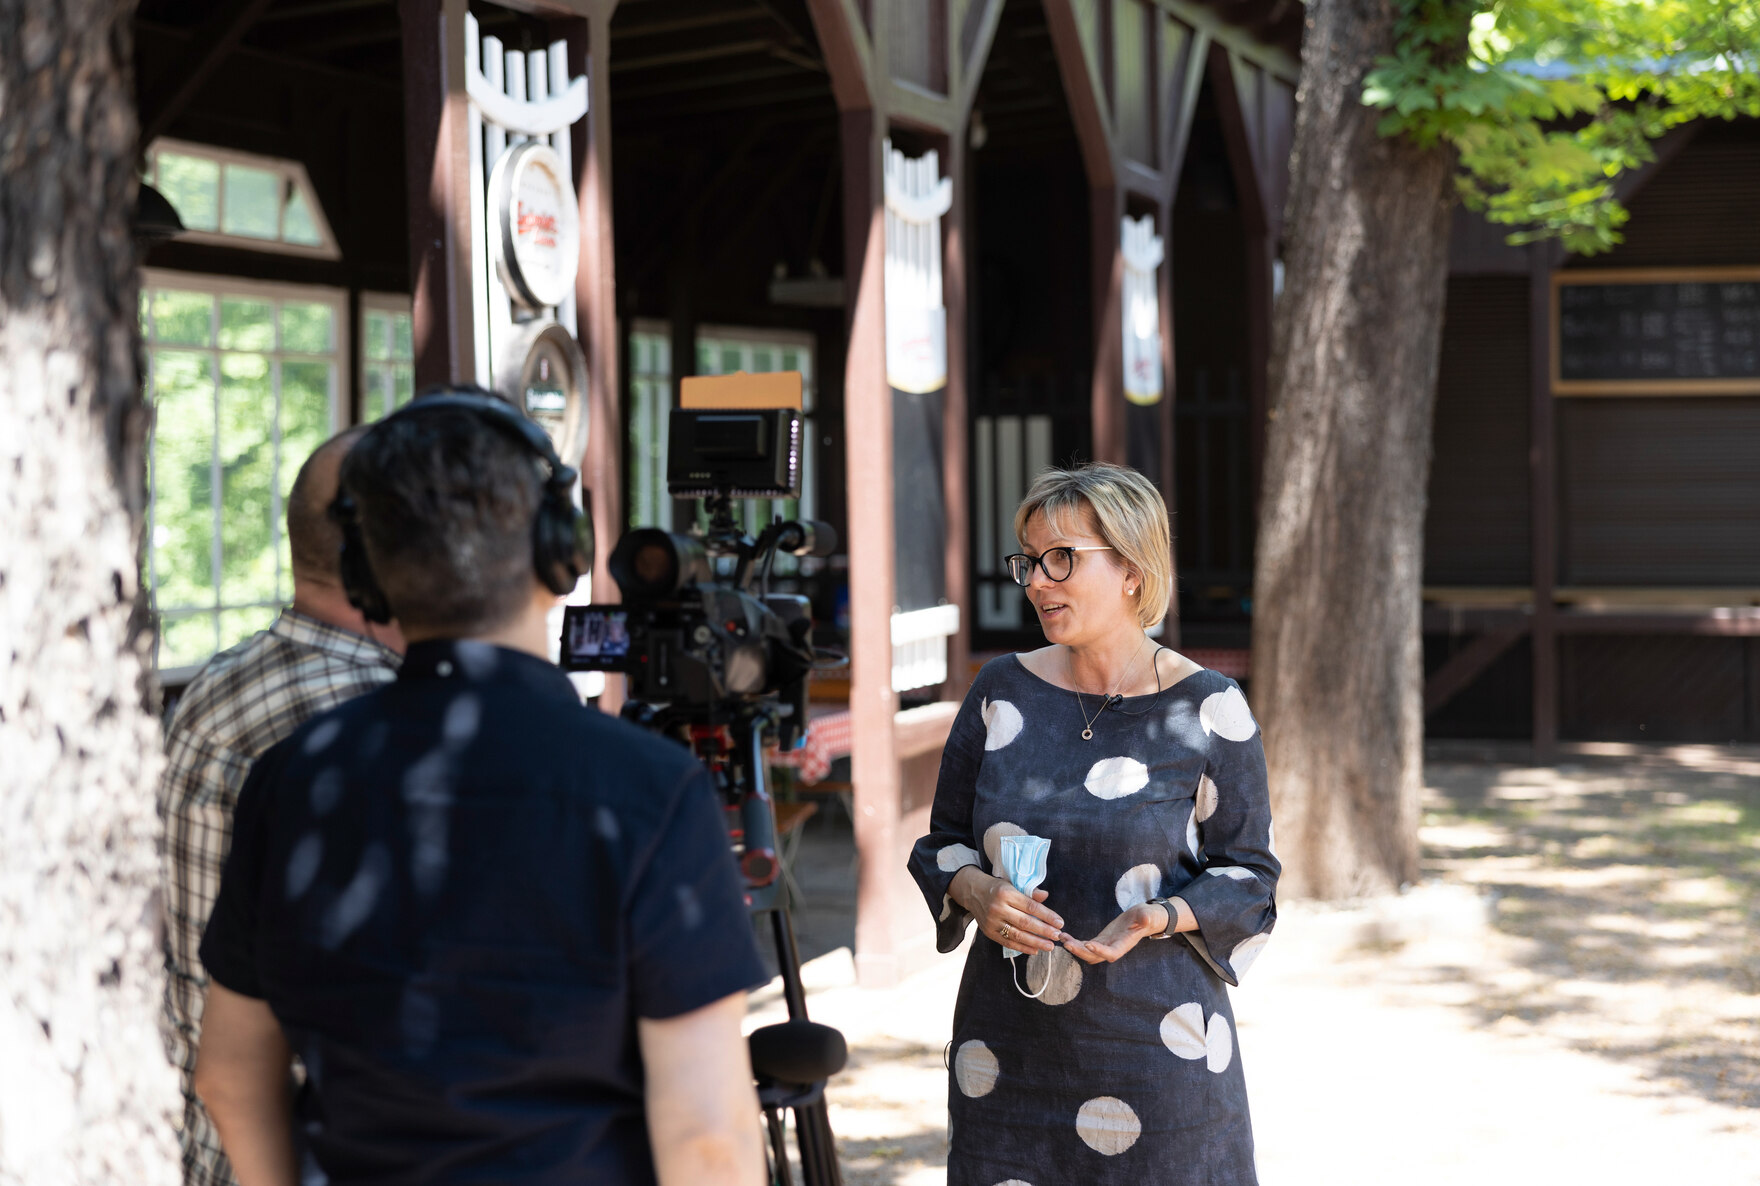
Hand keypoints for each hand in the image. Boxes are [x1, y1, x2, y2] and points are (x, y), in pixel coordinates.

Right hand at [949, 866, 1063, 954]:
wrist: (973, 892)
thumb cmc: (998, 888)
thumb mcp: (1012, 884)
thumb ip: (1029, 892)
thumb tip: (1045, 895)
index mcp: (1006, 893)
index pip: (1030, 906)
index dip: (1047, 916)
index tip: (1059, 923)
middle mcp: (998, 908)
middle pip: (1025, 922)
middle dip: (1044, 930)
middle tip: (1058, 936)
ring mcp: (992, 922)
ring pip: (1017, 935)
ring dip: (1036, 942)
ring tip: (1049, 946)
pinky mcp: (989, 932)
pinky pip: (1008, 943)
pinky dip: (1023, 948)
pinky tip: (1035, 950)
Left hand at [1062, 903, 1169, 963]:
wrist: (1144, 919)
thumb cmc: (1148, 917)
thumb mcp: (1148, 915)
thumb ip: (1146, 918)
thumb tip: (1146, 919)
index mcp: (1124, 945)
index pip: (1111, 953)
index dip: (1100, 951)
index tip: (1088, 944)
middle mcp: (1113, 948)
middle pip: (1094, 957)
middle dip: (1080, 951)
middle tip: (1067, 943)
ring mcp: (1106, 946)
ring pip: (1087, 953)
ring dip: (1074, 947)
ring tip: (1062, 938)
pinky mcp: (1101, 941)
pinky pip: (1085, 945)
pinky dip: (1075, 942)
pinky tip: (1064, 936)